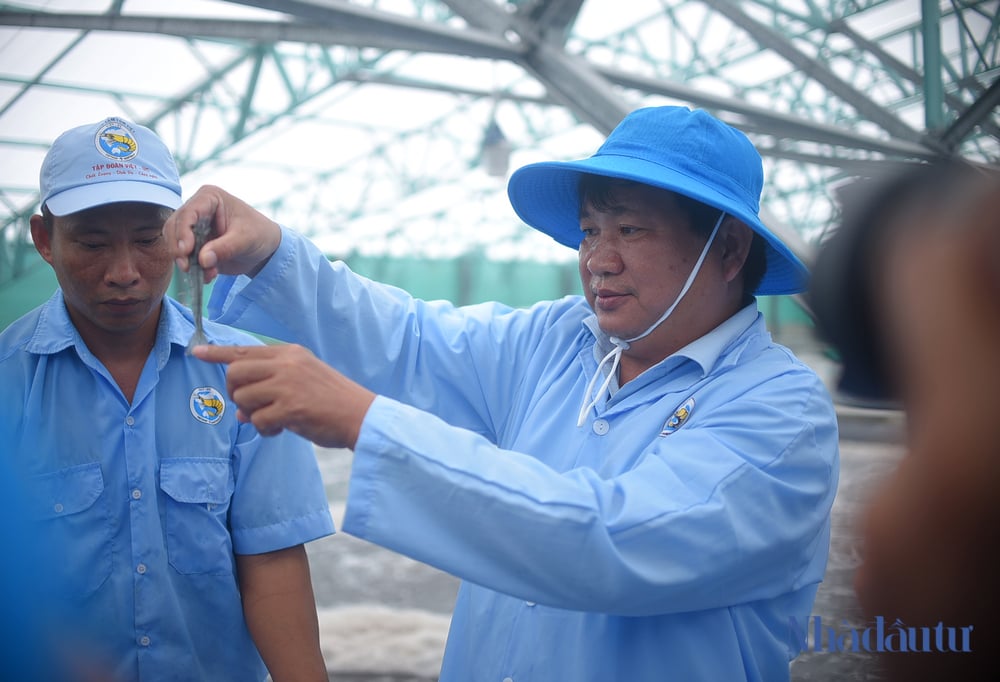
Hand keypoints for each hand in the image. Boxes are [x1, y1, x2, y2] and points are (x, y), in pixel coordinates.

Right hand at [165, 185, 281, 281]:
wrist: (266, 249)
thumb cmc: (259, 234)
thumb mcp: (246, 239)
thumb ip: (224, 248)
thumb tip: (202, 260)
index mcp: (209, 198)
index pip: (188, 212)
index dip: (183, 231)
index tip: (185, 251)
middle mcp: (197, 210)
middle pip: (174, 227)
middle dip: (178, 248)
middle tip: (186, 267)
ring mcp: (194, 228)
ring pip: (175, 243)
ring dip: (186, 260)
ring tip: (205, 274)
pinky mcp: (195, 245)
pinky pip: (185, 257)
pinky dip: (193, 268)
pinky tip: (209, 276)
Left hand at [194, 343, 375, 448]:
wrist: (360, 416)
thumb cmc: (332, 400)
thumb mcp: (302, 381)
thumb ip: (270, 388)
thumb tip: (240, 411)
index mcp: (290, 353)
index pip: (245, 350)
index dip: (218, 353)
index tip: (197, 352)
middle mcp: (286, 364)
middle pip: (235, 373)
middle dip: (234, 393)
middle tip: (250, 406)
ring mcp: (287, 385)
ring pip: (243, 398)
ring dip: (252, 414)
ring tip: (273, 420)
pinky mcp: (290, 408)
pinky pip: (257, 421)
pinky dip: (265, 430)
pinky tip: (282, 429)